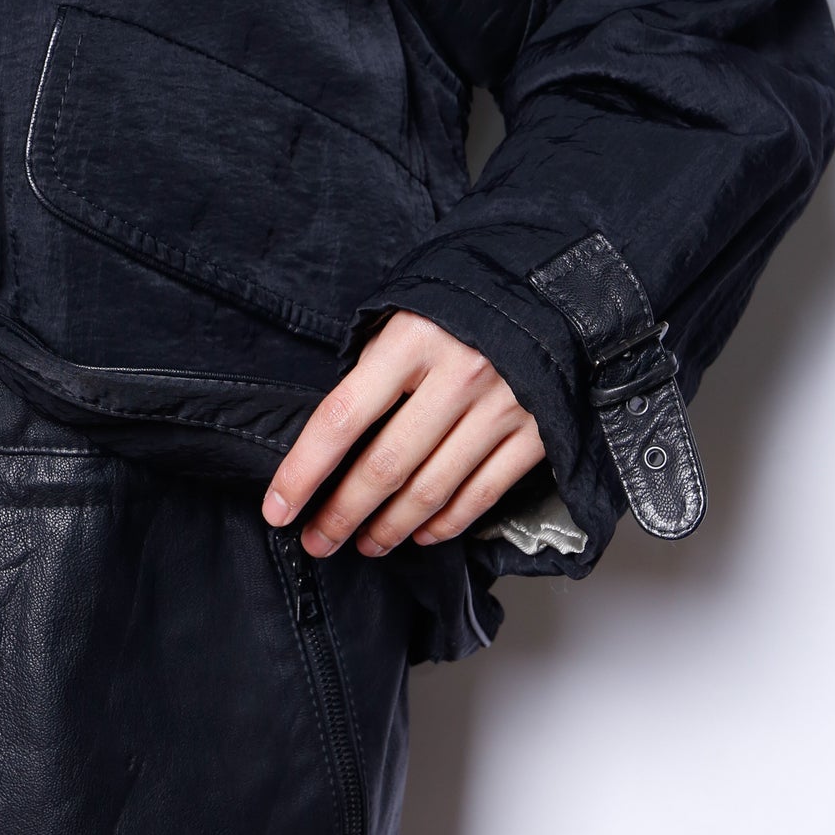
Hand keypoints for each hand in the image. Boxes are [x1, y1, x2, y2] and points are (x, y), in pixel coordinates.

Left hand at [259, 309, 546, 556]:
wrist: (555, 291)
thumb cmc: (465, 301)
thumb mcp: (408, 311)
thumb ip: (373, 363)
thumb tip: (337, 433)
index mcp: (411, 339)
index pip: (341, 418)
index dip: (303, 472)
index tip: (278, 509)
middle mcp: (457, 375)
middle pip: (384, 466)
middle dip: (342, 514)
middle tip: (317, 540)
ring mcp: (501, 407)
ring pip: (431, 490)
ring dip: (390, 528)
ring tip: (365, 543)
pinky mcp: (535, 433)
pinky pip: (481, 494)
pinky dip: (446, 523)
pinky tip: (421, 534)